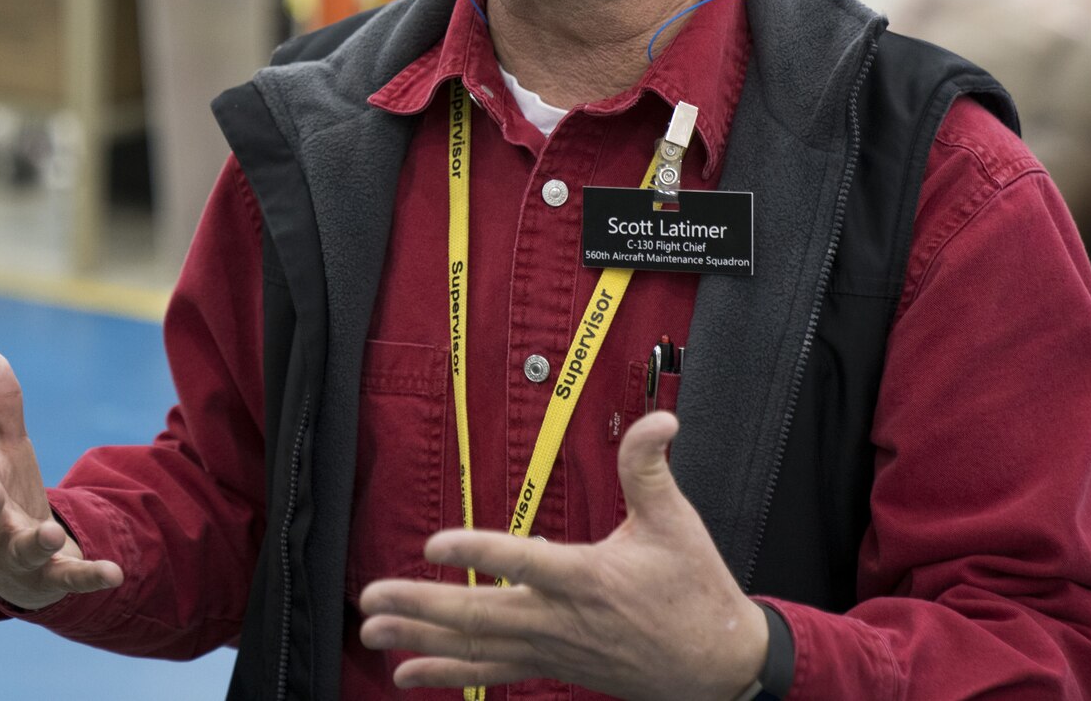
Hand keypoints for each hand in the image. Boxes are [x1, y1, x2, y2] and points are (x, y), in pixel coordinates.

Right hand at [0, 345, 123, 611]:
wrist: (18, 570)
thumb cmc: (2, 495)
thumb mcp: (2, 448)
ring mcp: (16, 554)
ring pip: (22, 550)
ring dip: (36, 542)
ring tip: (52, 533)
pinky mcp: (48, 577)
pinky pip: (69, 578)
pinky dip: (90, 575)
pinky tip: (114, 572)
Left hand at [358, 412, 767, 700]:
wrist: (719, 667)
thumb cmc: (695, 592)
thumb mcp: (676, 523)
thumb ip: (650, 468)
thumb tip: (659, 418)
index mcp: (586, 577)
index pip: (523, 562)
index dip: (477, 550)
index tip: (433, 542)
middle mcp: (560, 618)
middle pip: (480, 614)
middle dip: (420, 604)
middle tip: (372, 596)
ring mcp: (552, 647)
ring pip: (477, 647)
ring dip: (420, 638)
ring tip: (372, 631)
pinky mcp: (551, 664)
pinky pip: (491, 671)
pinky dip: (446, 672)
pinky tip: (406, 672)